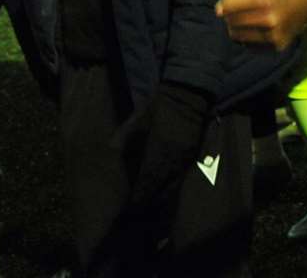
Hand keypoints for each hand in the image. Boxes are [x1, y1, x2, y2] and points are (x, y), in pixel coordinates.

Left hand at [125, 82, 211, 209]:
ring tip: (149, 208)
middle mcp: (173, 160)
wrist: (185, 94)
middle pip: (160, 191)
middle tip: (136, 212)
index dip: (137, 199)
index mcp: (157, 152)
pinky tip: (164, 193)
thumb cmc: (157, 107)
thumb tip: (113, 158)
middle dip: (148, 203)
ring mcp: (185, 159)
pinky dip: (172, 188)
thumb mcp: (135, 122)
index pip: (146, 184)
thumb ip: (124, 141)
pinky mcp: (192, 156)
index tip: (128, 208)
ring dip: (160, 199)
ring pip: (173, 188)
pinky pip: (181, 178)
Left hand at [217, 0, 306, 49]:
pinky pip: (250, 45)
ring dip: (237, 27)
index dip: (226, 3)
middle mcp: (269, 20)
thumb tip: (219, 10)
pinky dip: (248, 37)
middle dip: (231, 15)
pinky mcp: (278, 46)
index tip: (232, 1)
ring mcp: (274, 35)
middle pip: (231, 23)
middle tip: (241, 8)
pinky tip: (257, 27)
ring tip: (248, 17)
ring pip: (238, 36)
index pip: (227, 8)